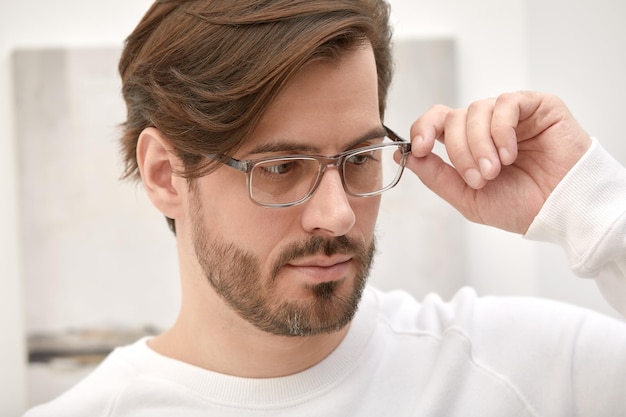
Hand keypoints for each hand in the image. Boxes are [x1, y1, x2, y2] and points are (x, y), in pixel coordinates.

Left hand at [405, 91, 591, 233]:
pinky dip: (501, 131)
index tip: (418, 148)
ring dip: (480, 144)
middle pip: (452, 118)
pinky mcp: (536, 106)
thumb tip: (405, 155)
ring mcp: (509, 115)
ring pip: (476, 110)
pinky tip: (511, 154)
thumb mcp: (468, 198)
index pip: (435, 122)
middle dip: (459, 151)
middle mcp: (485, 126)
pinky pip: (506, 104)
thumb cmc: (520, 207)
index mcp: (467, 145)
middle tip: (478, 177)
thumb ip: (436, 176)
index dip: (421, 129)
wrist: (562, 211)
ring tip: (496, 170)